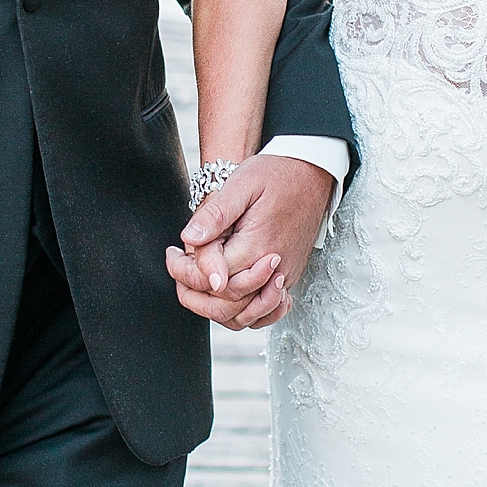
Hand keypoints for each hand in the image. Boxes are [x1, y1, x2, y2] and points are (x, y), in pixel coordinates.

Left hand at [166, 153, 333, 331]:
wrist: (314, 173)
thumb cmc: (279, 174)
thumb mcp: (242, 183)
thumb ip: (215, 214)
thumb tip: (189, 238)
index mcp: (256, 245)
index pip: (212, 280)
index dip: (184, 272)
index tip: (171, 255)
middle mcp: (272, 268)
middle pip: (226, 304)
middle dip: (195, 294)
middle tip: (178, 268)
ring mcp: (283, 276)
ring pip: (245, 313)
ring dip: (216, 306)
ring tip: (196, 283)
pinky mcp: (289, 276)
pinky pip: (265, 309)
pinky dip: (244, 311)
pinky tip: (227, 295)